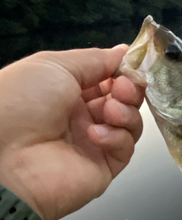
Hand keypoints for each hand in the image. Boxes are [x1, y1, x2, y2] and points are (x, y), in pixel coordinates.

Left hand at [0, 46, 143, 219]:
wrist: (6, 156)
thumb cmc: (20, 103)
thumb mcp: (55, 65)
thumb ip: (95, 59)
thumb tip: (123, 52)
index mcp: (68, 91)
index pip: (108, 79)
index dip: (123, 71)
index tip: (132, 65)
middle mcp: (82, 117)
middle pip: (123, 100)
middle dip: (129, 90)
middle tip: (123, 88)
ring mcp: (94, 143)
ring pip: (130, 123)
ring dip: (126, 112)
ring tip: (110, 111)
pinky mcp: (103, 167)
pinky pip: (125, 148)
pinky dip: (117, 137)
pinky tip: (95, 135)